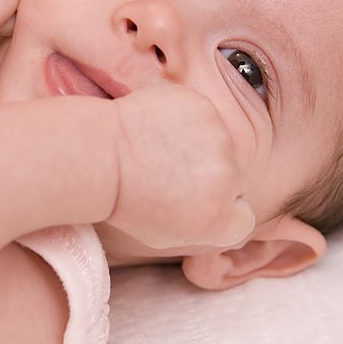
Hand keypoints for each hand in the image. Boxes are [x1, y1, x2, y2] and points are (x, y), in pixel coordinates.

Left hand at [108, 85, 254, 249]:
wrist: (100, 157)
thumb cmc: (125, 200)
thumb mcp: (165, 234)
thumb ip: (203, 227)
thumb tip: (223, 212)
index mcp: (220, 222)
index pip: (243, 216)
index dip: (217, 207)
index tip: (191, 200)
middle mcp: (228, 180)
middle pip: (237, 179)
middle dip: (212, 177)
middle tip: (172, 173)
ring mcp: (218, 140)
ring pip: (223, 144)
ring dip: (201, 146)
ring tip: (162, 150)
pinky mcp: (204, 109)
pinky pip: (205, 116)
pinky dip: (187, 120)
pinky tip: (160, 129)